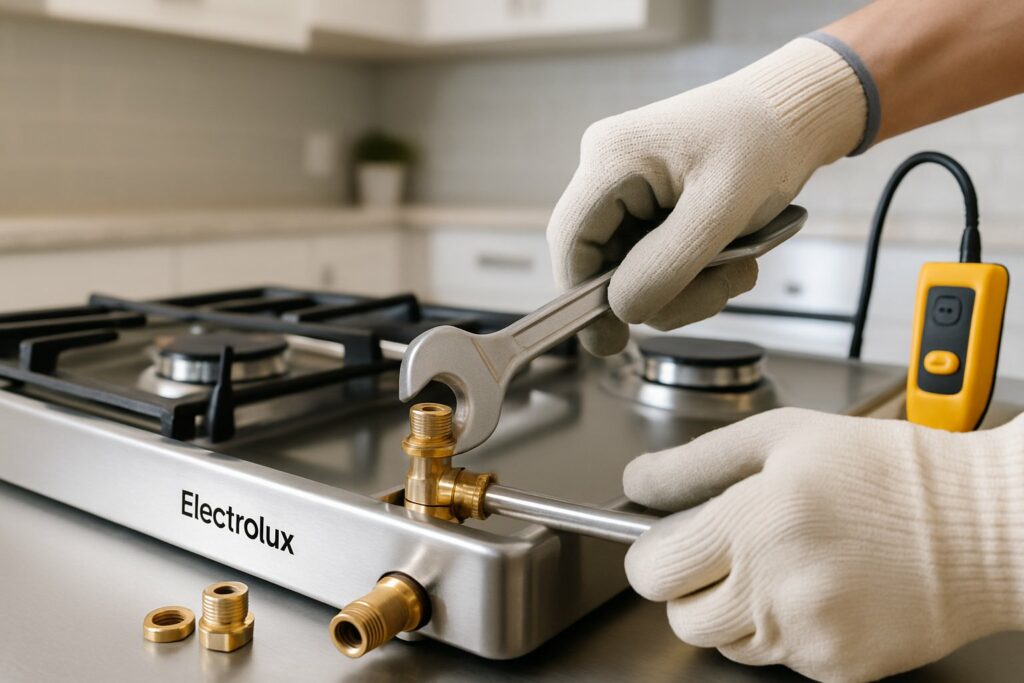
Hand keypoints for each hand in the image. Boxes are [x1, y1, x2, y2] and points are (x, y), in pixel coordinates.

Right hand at [546, 37, 866, 355]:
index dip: (583, 296)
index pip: (570, 241)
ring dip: (685, 286)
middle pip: (603, 261)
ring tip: (736, 269)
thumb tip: (622, 310)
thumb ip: (666, 265)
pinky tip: (728, 259)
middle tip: (716, 292)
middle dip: (660, 290)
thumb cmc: (766, 142)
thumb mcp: (721, 211)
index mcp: (611, 158)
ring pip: (631, 267)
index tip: (611, 340)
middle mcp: (607, 168)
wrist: (796, 111)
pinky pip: (652, 256)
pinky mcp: (647, 200)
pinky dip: (690, 272)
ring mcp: (626, 186)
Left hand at [623, 408, 1023, 682]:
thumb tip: (639, 481)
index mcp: (755, 522)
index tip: (668, 542)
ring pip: (723, 643)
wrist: (984, 528)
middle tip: (725, 552)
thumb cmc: (890, 474)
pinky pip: (777, 659)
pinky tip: (817, 590)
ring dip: (732, 610)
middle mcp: (775, 587)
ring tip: (780, 566)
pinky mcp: (838, 668)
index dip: (653, 554)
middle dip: (688, 586)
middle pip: (680, 617)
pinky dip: (781, 630)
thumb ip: (698, 462)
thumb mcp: (784, 436)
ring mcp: (808, 634)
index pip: (652, 569)